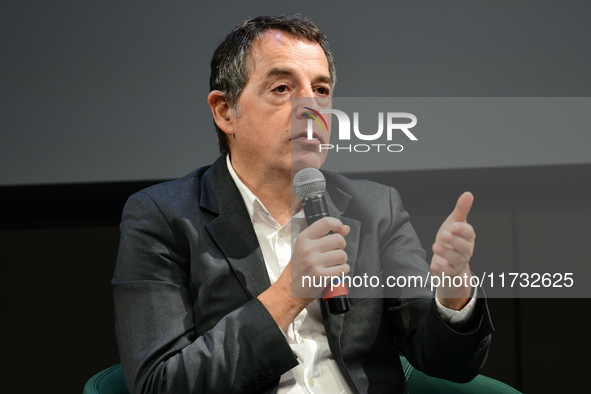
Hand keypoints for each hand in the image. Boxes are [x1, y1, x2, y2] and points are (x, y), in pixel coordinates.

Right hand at [288, 217, 350, 299]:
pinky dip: (342, 271)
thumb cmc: (300, 267)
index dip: (337, 225)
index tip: (339, 230)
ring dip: (341, 261)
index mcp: (304, 238)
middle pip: (339, 239)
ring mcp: (314, 263)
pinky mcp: (321, 276)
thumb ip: (326, 235)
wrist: (291, 289)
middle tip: (332, 253)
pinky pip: (343, 269)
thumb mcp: (307, 247)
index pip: (326, 222)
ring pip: (342, 255)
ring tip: (331, 264)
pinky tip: (332, 272)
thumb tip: (346, 228)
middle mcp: (308, 249)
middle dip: (340, 247)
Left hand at [431, 192, 475, 308]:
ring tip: (435, 246)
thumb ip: (461, 210)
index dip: (462, 229)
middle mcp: (466, 251)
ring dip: (446, 253)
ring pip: (456, 259)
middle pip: (463, 246)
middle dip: (454, 240)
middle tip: (444, 234)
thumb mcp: (454, 223)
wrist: (446, 262)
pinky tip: (433, 266)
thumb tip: (468, 194)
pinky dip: (441, 271)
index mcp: (468, 237)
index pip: (468, 233)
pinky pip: (447, 273)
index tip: (453, 225)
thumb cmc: (451, 240)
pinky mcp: (450, 274)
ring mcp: (458, 263)